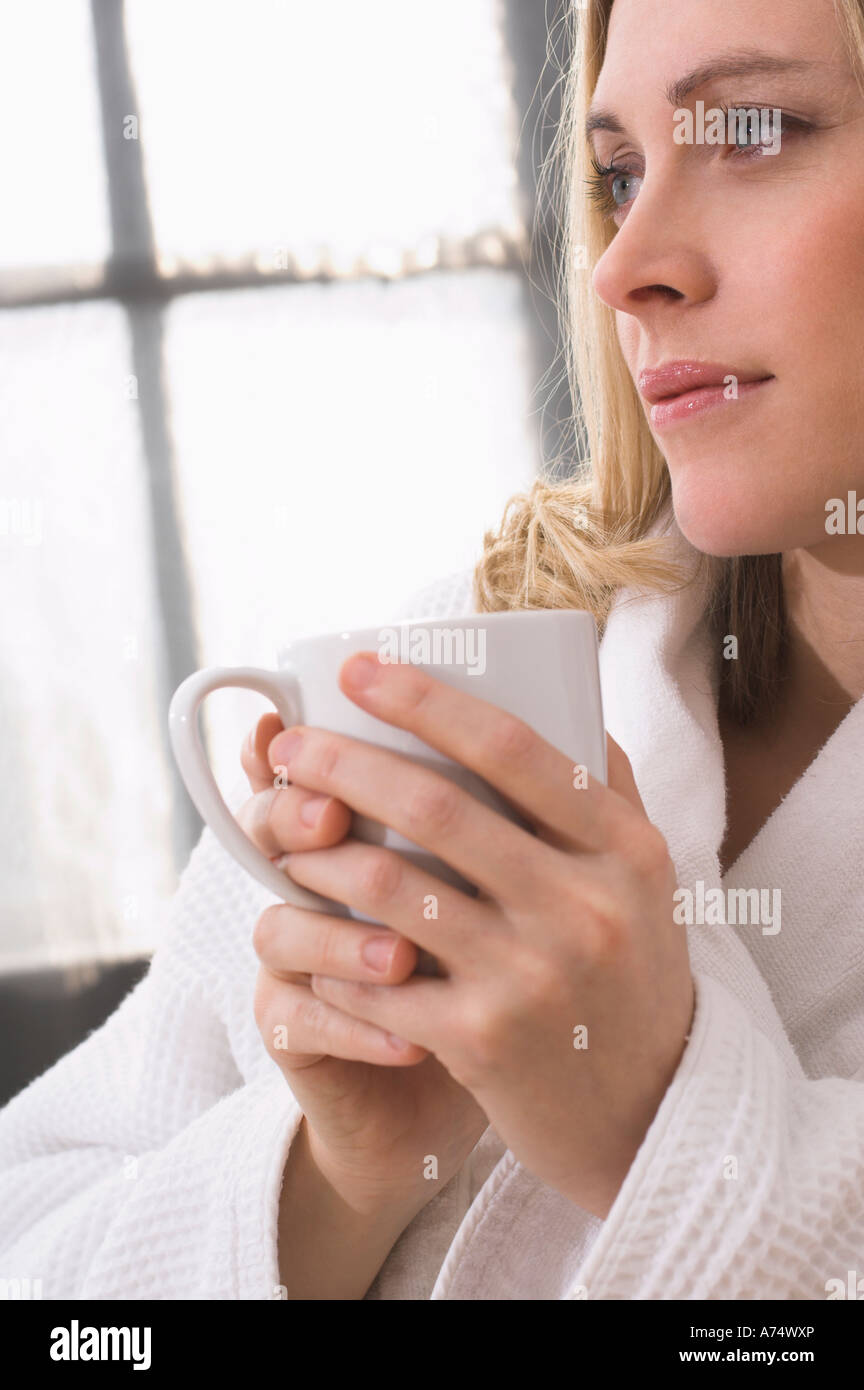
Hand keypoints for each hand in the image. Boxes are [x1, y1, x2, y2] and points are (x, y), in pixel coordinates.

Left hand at [264, 652, 694, 1219]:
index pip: (514, 747)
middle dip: (344, 763)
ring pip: (391, 888)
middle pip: (437, 808)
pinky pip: (376, 978)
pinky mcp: (482, 1043)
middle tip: (292, 745)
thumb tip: (561, 691)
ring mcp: (531, 978)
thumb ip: (606, 788)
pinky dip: (331, 947)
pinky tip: (311, 929)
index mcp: (624, 848)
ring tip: (285, 834)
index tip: (359, 669)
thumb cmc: (631, 972)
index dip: (424, 699)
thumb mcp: (645, 878)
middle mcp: (584, 907)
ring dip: (320, 853)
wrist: (650, 1111)